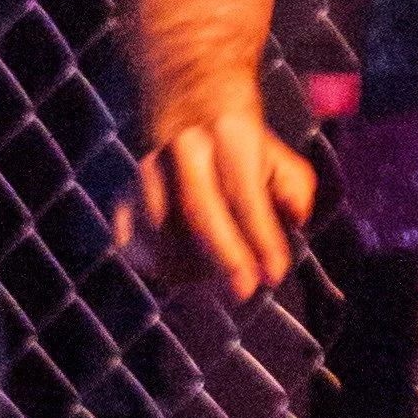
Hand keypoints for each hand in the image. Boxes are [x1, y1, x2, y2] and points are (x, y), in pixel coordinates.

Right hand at [117, 108, 316, 301]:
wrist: (194, 125)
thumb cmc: (249, 160)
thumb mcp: (283, 166)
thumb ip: (294, 193)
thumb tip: (295, 218)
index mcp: (230, 134)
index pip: (244, 192)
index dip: (260, 237)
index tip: (275, 275)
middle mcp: (183, 148)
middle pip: (198, 209)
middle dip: (225, 257)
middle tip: (244, 293)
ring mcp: (146, 173)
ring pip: (162, 231)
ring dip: (192, 266)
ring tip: (218, 279)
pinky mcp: (123, 198)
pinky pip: (133, 244)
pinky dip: (159, 266)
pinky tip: (185, 273)